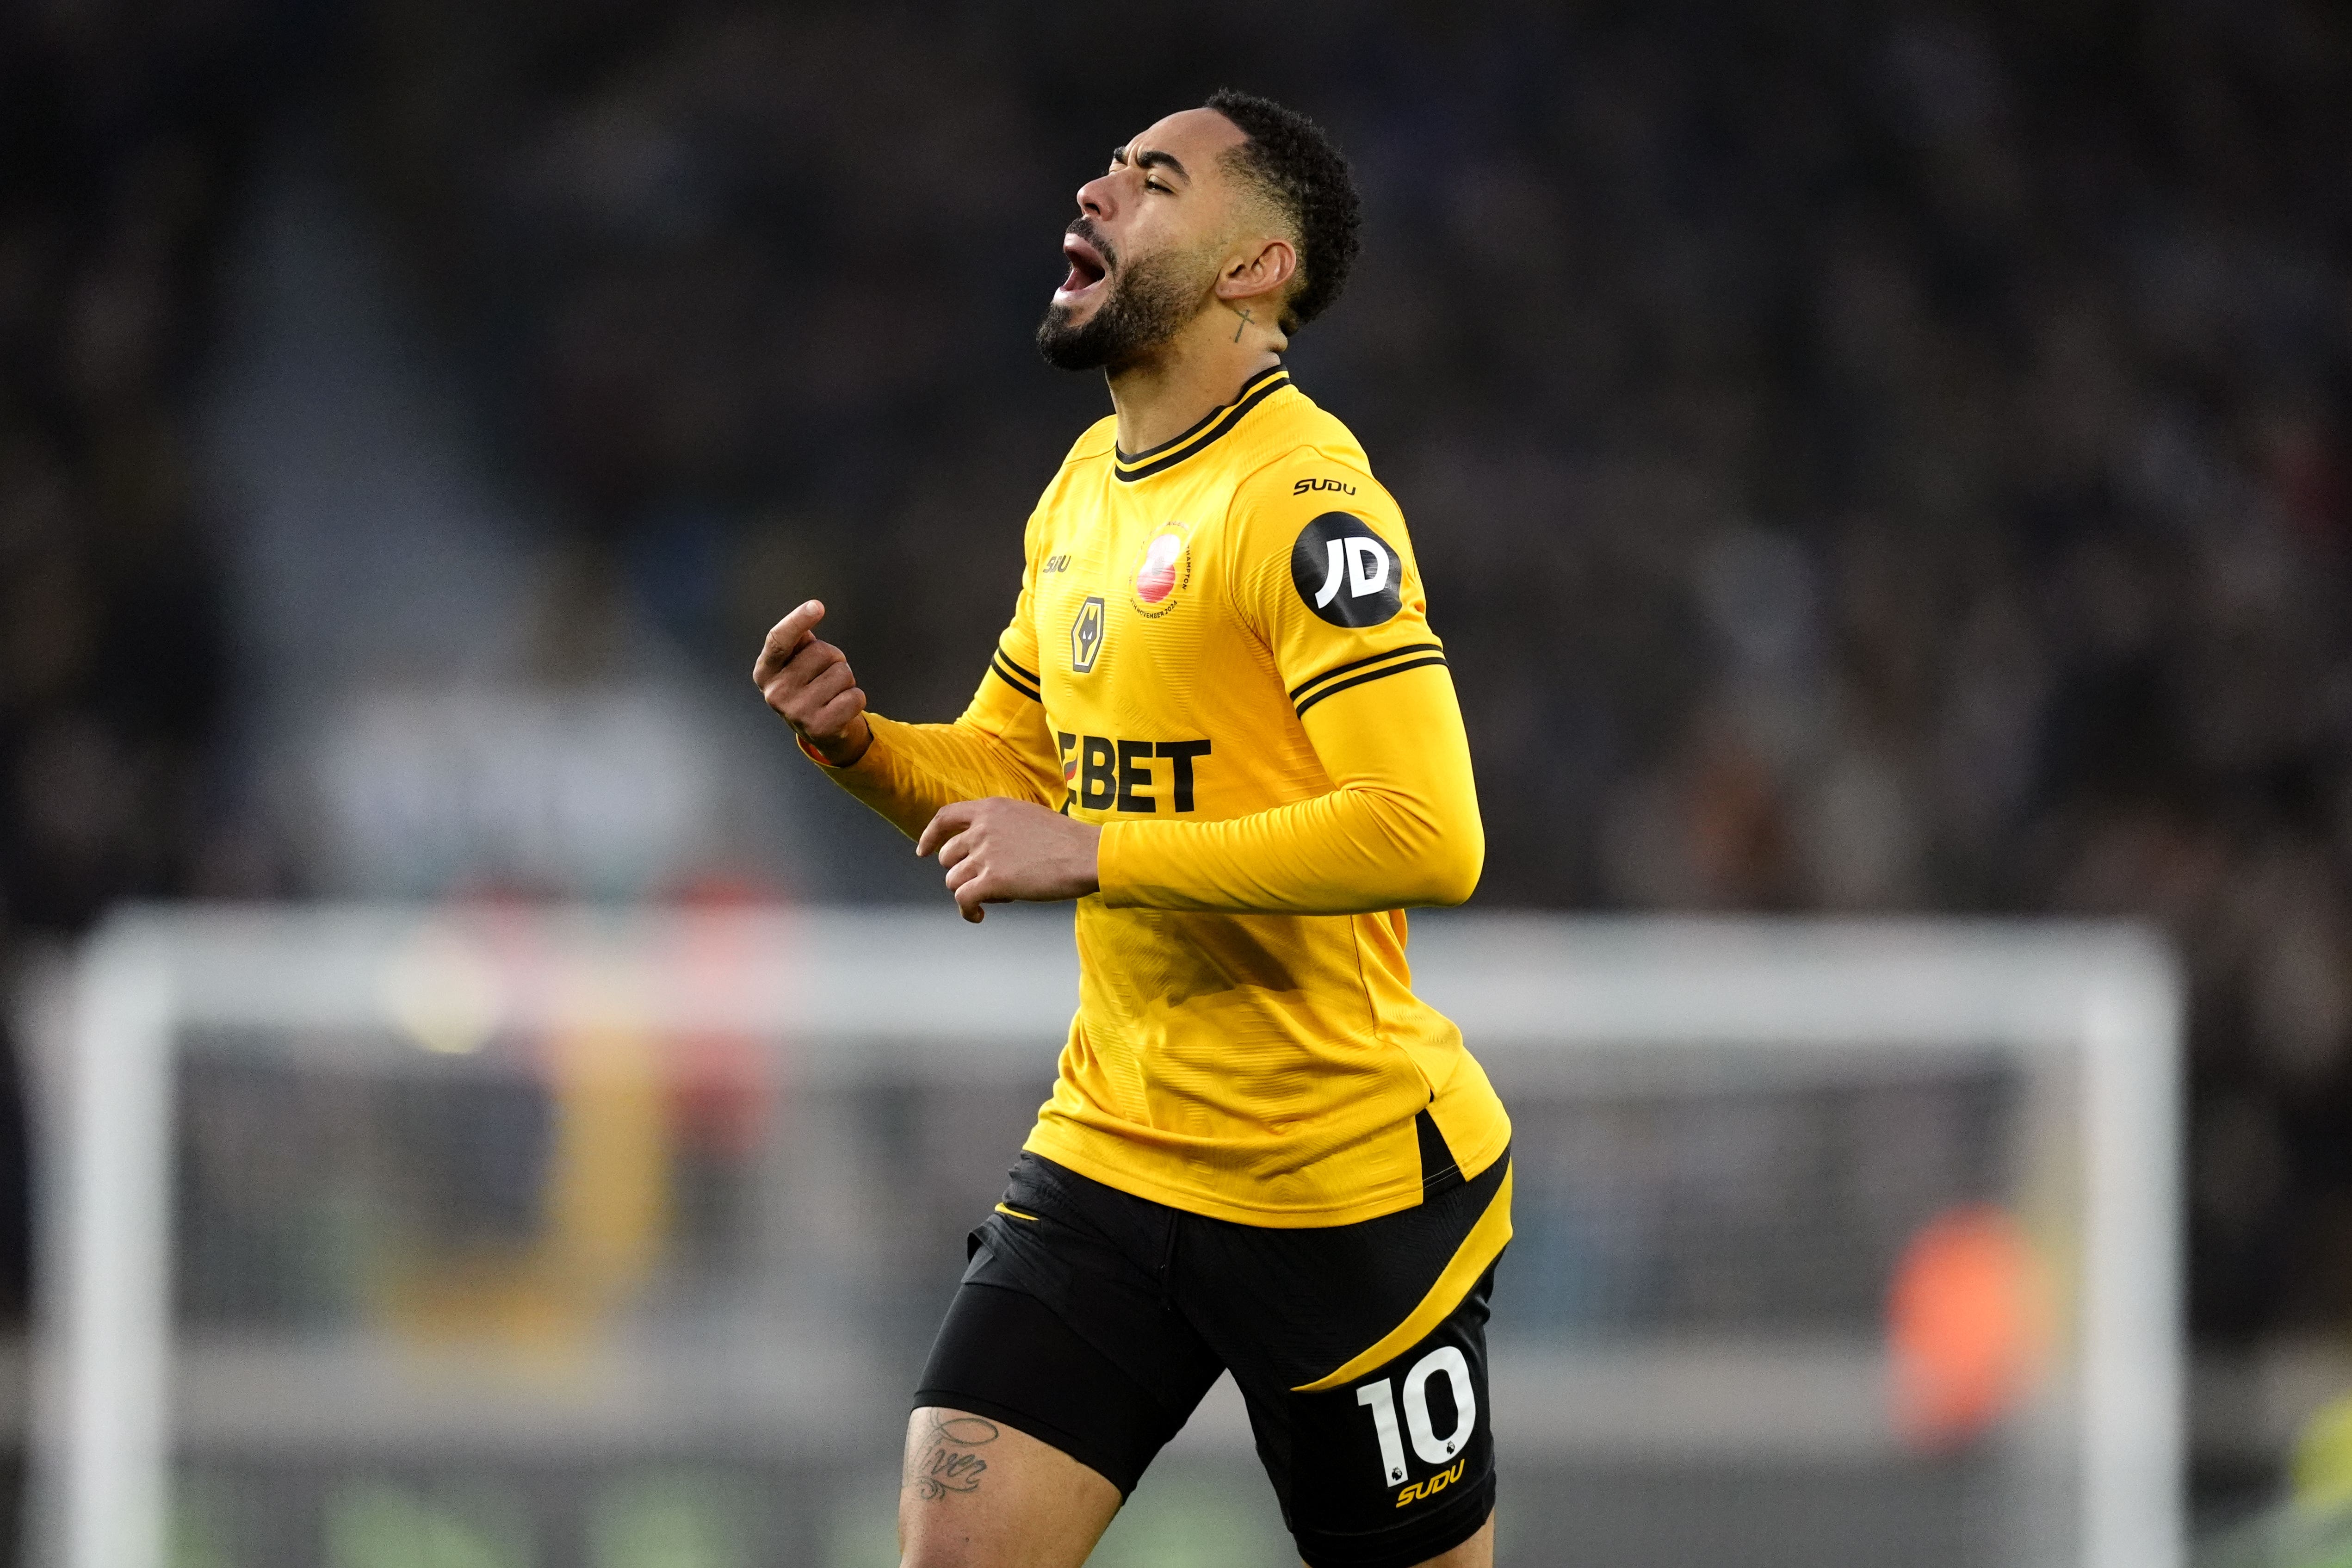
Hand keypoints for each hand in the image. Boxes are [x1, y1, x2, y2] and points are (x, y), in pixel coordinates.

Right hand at [754, 600, 870, 764]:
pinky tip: (841, 707)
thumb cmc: (809, 685)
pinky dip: (856, 698)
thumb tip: (811, 611)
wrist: (820, 728)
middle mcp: (776, 693)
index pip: (779, 640)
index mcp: (765, 671)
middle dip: (833, 659)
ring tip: (832, 692)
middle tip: (825, 675)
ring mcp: (797, 712)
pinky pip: (856, 696)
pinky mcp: (821, 728)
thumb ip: (798, 639)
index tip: (816, 606)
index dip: (797, 621)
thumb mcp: (795, 661)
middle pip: (822, 652)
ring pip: (842, 674)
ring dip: (846, 680)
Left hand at [915, 798, 1101, 923]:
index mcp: (991, 809)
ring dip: (969, 891)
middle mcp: (982, 829)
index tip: (923, 851)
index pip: (945, 817)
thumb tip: (985, 848)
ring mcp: (985, 854)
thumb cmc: (1067, 840)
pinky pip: (963, 900)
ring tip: (995, 896)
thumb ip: (1001, 826)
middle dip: (961, 871)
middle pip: (947, 856)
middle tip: (985, 880)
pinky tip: (979, 916)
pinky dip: (967, 911)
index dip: (930, 835)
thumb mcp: (1028, 817)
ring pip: (953, 880)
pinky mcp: (992, 881)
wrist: (1087, 854)